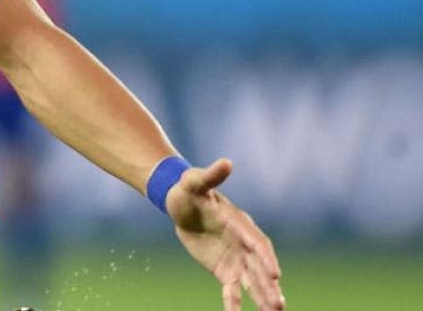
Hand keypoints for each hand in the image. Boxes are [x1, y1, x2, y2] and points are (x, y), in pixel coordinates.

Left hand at [168, 158, 284, 310]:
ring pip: (251, 281)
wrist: (180, 204)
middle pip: (259, 268)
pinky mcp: (224, 270)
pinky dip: (234, 303)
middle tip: (279, 305)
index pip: (258, 244)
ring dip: (261, 297)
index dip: (266, 258)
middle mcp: (244, 245)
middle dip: (269, 286)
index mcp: (240, 225)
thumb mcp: (194, 182)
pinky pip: (231, 289)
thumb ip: (211, 176)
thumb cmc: (188, 190)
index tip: (275, 274)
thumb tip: (226, 162)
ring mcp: (236, 259)